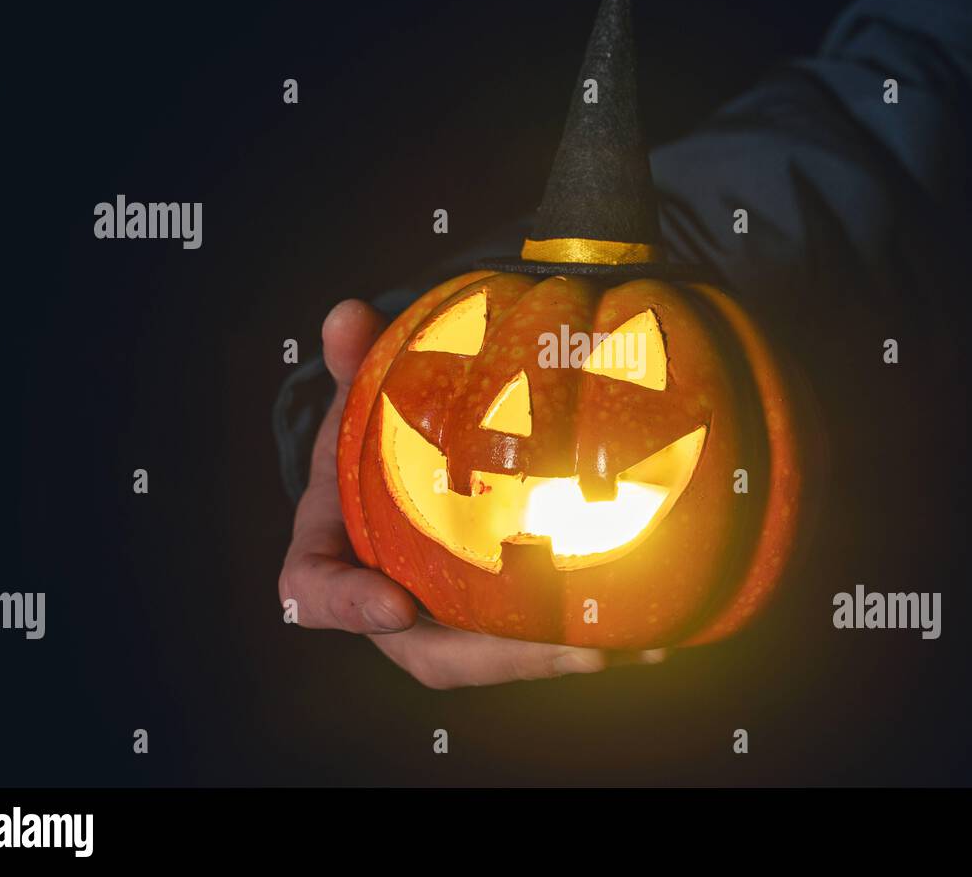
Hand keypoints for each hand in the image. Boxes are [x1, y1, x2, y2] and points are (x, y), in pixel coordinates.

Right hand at [279, 299, 663, 688]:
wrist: (394, 476)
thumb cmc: (371, 446)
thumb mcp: (359, 404)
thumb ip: (355, 366)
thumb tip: (347, 314)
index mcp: (332, 559)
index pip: (318, 593)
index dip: (349, 606)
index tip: (393, 606)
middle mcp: (390, 608)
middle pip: (433, 654)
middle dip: (501, 658)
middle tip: (573, 648)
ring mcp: (447, 623)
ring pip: (494, 657)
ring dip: (560, 656)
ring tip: (628, 646)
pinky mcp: (494, 624)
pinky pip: (534, 641)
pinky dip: (591, 641)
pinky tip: (653, 638)